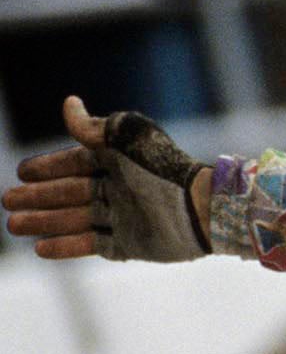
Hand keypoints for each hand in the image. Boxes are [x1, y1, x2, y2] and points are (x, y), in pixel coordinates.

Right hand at [5, 97, 210, 261]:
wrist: (199, 209)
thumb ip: (94, 127)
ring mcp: (125, 217)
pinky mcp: (132, 243)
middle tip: (7, 201)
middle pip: (70, 192)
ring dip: (44, 221)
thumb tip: (69, 104)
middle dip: (38, 196)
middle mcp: (119, 189)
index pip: (75, 163)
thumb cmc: (163, 168)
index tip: (22, 172)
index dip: (48, 167)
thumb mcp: (126, 137)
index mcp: (117, 162)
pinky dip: (67, 246)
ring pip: (76, 219)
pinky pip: (94, 245)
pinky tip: (41, 249)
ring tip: (13, 225)